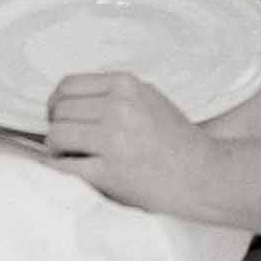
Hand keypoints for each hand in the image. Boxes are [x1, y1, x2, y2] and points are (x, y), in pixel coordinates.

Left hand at [46, 70, 212, 212]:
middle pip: (59, 111)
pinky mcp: (110, 173)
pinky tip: (71, 171)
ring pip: (57, 135)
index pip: (68, 85)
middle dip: (57, 127)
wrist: (203, 176)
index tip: (59, 116)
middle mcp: (118, 107)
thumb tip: (69, 99)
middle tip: (67, 142)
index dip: (56, 103)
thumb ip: (113, 93)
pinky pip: (64, 167)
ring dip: (57, 149)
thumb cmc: (177, 139)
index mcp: (126, 85)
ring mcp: (114, 140)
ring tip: (71, 157)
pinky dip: (59, 169)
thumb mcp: (148, 98)